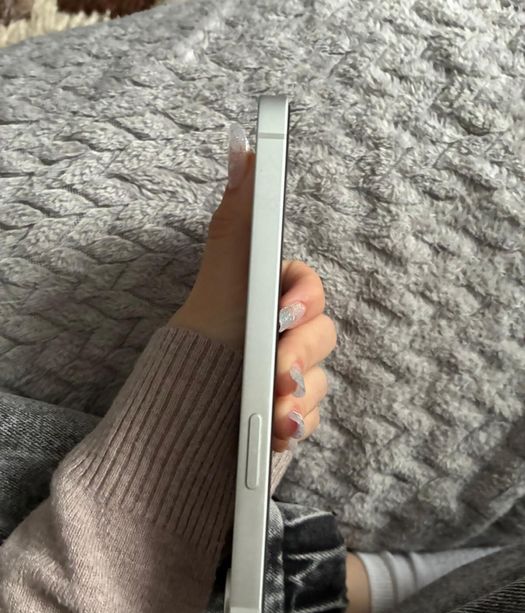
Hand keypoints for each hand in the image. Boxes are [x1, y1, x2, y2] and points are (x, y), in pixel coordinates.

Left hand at [170, 125, 336, 450]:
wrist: (182, 403)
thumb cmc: (207, 331)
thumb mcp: (223, 273)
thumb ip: (239, 215)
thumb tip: (243, 146)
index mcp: (276, 297)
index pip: (311, 290)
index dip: (305, 299)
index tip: (283, 311)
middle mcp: (289, 334)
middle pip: (322, 338)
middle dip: (300, 353)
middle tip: (276, 372)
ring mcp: (292, 376)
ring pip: (319, 382)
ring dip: (300, 396)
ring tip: (276, 413)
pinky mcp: (290, 413)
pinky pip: (309, 419)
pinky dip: (295, 427)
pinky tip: (279, 433)